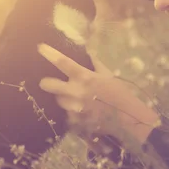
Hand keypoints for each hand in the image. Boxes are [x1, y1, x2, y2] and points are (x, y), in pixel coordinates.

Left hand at [37, 43, 158, 142]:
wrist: (128, 119)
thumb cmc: (120, 94)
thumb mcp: (108, 75)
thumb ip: (95, 64)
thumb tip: (87, 52)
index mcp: (84, 77)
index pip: (62, 62)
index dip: (49, 54)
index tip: (40, 47)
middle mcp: (75, 92)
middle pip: (48, 85)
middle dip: (46, 82)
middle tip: (49, 81)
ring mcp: (73, 108)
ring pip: (57, 100)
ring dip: (62, 97)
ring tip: (73, 97)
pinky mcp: (75, 122)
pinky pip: (67, 114)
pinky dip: (71, 111)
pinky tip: (81, 110)